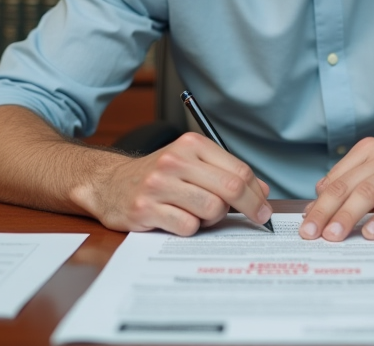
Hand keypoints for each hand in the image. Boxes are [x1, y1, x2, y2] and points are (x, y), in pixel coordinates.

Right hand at [79, 132, 272, 235]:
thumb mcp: (191, 164)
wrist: (108, 183)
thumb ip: (225, 173)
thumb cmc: (158, 176)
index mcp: (191, 145)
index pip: (238, 170)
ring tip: (199, 214)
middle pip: (230, 188)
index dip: (257, 193)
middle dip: (249, 208)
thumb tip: (263, 191)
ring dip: (212, 219)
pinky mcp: (145, 209)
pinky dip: (190, 229)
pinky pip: (187, 227)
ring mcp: (158, 185)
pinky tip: (179, 220)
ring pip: (211, 209)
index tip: (264, 208)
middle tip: (256, 219)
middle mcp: (175, 161)